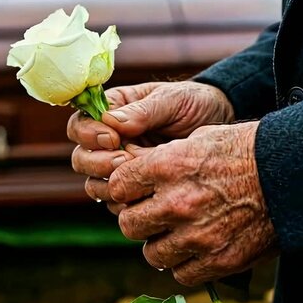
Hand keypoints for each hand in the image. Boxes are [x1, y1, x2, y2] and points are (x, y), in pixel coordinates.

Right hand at [68, 81, 234, 210]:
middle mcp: (108, 142)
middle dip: (97, 163)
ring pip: (94, 184)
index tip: (113, 138)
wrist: (221, 126)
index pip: (80, 125)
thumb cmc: (194, 104)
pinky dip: (126, 202)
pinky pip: (117, 202)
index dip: (89, 134)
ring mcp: (119, 168)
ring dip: (109, 185)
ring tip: (138, 178)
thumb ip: (143, 112)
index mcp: (111, 112)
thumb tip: (110, 122)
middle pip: (81, 158)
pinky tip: (146, 196)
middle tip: (123, 161)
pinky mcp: (134, 189)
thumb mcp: (172, 100)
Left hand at [108, 121, 276, 285]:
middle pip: (128, 224)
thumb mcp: (198, 139)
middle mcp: (177, 203)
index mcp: (167, 167)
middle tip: (153, 215)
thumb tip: (136, 175)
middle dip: (138, 219)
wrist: (291, 172)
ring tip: (177, 233)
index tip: (134, 191)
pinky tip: (197, 247)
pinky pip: (181, 273)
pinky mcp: (218, 260)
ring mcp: (197, 235)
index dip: (124, 190)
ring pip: (152, 254)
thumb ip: (161, 161)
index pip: (117, 187)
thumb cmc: (244, 150)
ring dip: (160, 244)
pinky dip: (185, 264)